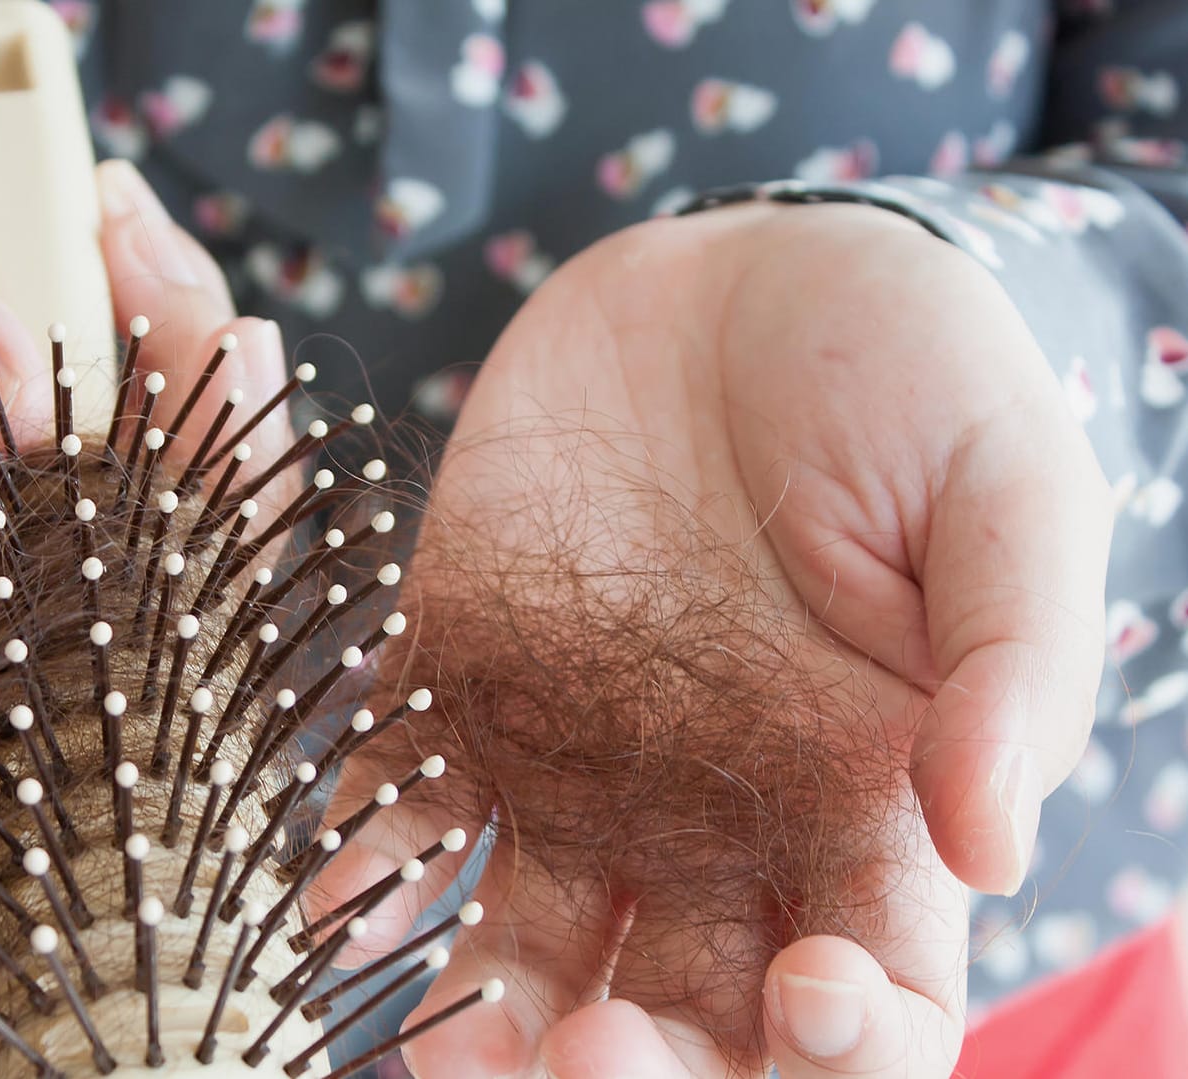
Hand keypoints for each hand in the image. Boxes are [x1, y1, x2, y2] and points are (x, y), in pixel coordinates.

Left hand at [312, 202, 1109, 1076]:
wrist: (739, 278)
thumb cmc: (909, 375)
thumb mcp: (1002, 491)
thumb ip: (1011, 661)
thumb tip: (996, 848)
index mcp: (868, 800)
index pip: (871, 994)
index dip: (848, 1041)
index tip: (806, 990)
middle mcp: (718, 819)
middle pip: (685, 1013)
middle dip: (640, 1066)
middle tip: (591, 1049)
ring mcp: (581, 766)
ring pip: (531, 948)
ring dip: (485, 1020)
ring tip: (443, 1043)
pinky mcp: (468, 685)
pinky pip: (410, 804)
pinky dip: (371, 861)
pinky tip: (337, 894)